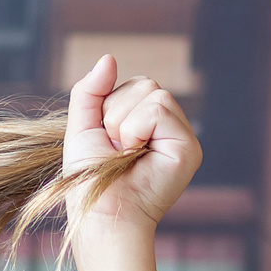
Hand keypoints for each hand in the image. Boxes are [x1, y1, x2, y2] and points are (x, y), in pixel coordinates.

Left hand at [63, 54, 202, 232]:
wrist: (100, 212)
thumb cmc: (89, 178)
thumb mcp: (82, 127)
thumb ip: (91, 92)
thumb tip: (108, 57)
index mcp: (148, 123)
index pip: (135, 85)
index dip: (109, 107)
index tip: (106, 141)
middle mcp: (169, 129)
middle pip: (145, 84)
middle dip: (115, 113)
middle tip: (115, 150)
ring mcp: (181, 137)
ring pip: (153, 92)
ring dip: (123, 123)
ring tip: (125, 154)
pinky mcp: (188, 147)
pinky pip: (159, 108)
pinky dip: (136, 128)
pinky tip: (136, 154)